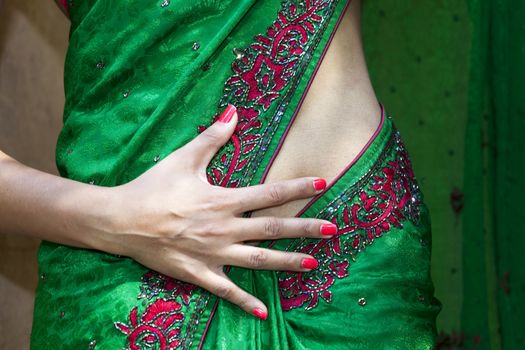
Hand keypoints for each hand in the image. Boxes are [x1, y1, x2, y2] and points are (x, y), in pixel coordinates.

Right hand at [103, 105, 337, 319]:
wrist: (120, 220)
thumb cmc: (152, 187)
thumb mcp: (183, 158)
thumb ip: (212, 137)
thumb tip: (234, 110)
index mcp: (222, 200)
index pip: (269, 193)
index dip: (297, 188)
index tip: (322, 184)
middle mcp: (223, 229)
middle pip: (272, 229)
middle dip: (305, 228)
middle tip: (332, 231)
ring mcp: (213, 254)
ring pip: (258, 261)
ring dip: (287, 262)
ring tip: (314, 263)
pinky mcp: (199, 273)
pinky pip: (226, 290)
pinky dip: (245, 302)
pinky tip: (264, 313)